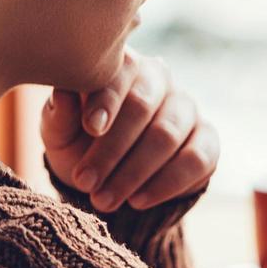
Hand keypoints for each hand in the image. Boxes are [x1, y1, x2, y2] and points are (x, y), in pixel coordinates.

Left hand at [41, 48, 218, 212]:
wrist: (111, 177)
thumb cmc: (80, 144)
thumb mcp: (60, 134)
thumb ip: (60, 116)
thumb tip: (62, 94)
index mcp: (124, 66)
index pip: (122, 71)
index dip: (107, 99)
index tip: (91, 127)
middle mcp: (160, 79)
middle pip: (144, 105)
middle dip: (112, 148)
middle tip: (85, 181)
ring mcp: (187, 108)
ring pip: (167, 135)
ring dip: (133, 173)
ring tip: (104, 200)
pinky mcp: (207, 140)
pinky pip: (196, 159)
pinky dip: (165, 184)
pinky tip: (138, 201)